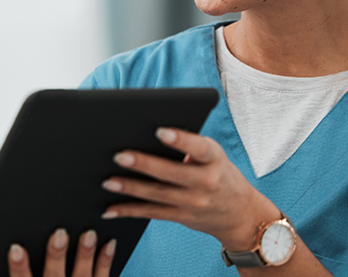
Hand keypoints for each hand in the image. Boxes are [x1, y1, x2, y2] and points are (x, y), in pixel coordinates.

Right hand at [7, 228, 115, 276]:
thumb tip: (16, 253)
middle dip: (56, 255)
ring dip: (86, 255)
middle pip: (54, 276)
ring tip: (89, 235)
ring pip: (82, 275)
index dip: (19, 267)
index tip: (16, 249)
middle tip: (59, 235)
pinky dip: (105, 261)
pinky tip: (109, 244)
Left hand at [101, 127, 279, 250]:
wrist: (240, 213)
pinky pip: (152, 213)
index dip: (180, 140)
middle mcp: (206, 182)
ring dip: (130, 189)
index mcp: (214, 159)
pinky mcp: (182, 216)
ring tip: (107, 181)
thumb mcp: (212, 155)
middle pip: (171, 173)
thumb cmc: (217, 172)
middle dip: (143, 165)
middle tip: (118, 156)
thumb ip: (188, 146)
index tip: (159, 130)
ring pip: (157, 195)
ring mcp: (193, 203)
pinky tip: (110, 209)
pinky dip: (129, 211)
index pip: (198, 148)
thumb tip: (145, 135)